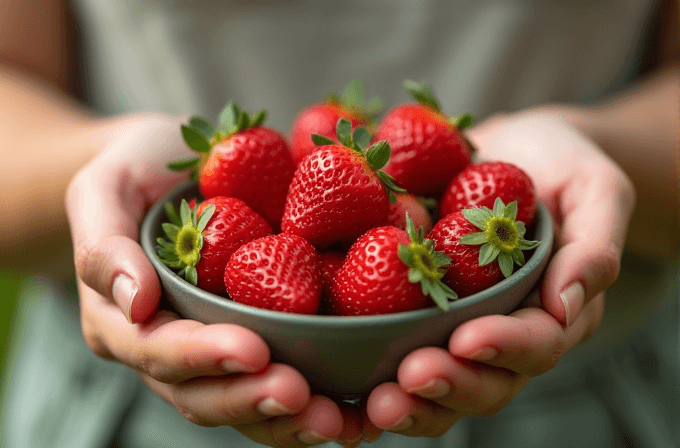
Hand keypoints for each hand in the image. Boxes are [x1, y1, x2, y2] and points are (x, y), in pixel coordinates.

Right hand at [65, 113, 356, 446]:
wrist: (170, 169)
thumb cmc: (137, 171)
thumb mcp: (105, 186)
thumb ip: (106, 243)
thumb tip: (137, 302)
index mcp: (122, 321)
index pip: (158, 351)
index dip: (204, 356)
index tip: (254, 349)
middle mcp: (165, 351)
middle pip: (202, 395)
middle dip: (252, 400)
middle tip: (302, 396)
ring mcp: (209, 353)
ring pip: (242, 405)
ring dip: (288, 421)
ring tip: (338, 421)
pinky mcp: (250, 342)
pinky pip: (274, 380)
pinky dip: (311, 402)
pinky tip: (352, 407)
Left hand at [359, 111, 635, 440]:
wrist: (507, 149)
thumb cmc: (560, 165)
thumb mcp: (596, 190)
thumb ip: (594, 246)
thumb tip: (569, 307)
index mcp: (551, 311)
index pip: (537, 345)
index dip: (505, 348)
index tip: (467, 339)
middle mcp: (502, 330)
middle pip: (482, 380)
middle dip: (448, 386)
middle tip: (410, 378)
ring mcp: (454, 322)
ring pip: (436, 378)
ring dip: (406, 397)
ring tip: (372, 399)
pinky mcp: (414, 306)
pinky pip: (392, 338)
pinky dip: (367, 360)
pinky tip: (336, 363)